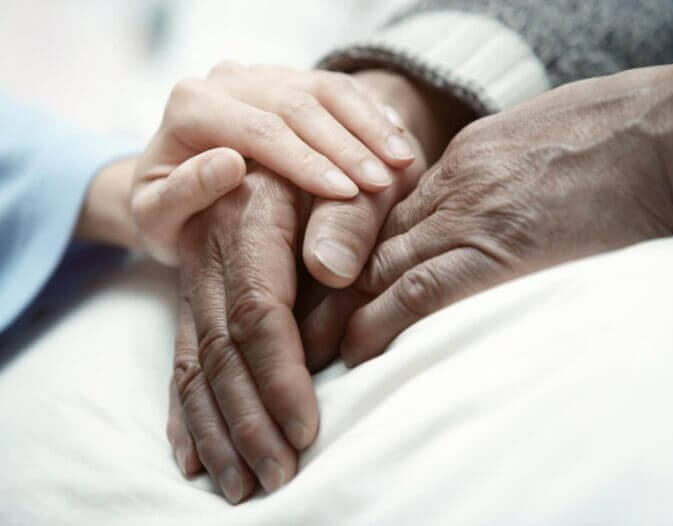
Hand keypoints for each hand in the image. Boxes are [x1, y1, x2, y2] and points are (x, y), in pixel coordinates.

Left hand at [130, 63, 415, 264]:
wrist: (171, 186)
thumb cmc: (166, 213)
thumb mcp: (155, 217)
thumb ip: (182, 193)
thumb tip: (228, 164)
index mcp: (190, 106)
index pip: (259, 130)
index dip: (306, 162)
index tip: (346, 195)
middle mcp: (227, 80)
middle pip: (297, 105)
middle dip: (345, 146)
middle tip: (383, 183)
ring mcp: (261, 77)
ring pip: (324, 89)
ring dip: (367, 126)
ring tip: (402, 161)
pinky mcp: (289, 82)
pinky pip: (337, 88)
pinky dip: (369, 113)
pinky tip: (396, 138)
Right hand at [165, 67, 473, 499]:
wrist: (306, 150)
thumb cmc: (351, 170)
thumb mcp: (363, 180)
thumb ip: (350, 219)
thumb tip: (329, 268)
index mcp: (250, 217)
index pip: (258, 310)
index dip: (279, 374)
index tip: (306, 428)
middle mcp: (213, 251)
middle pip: (221, 349)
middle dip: (248, 420)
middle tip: (277, 477)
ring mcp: (199, 279)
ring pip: (197, 363)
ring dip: (218, 430)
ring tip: (239, 486)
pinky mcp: (199, 300)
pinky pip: (184, 361)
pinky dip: (188, 412)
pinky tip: (194, 456)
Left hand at [302, 61, 672, 366]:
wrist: (657, 137)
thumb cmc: (603, 137)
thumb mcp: (528, 146)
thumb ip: (484, 180)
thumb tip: (466, 216)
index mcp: (457, 163)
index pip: (380, 217)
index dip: (339, 257)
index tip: (310, 288)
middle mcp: (449, 190)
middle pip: (365, 244)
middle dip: (321, 289)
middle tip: (281, 325)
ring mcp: (469, 217)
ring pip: (380, 268)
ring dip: (338, 313)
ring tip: (303, 352)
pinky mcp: (499, 250)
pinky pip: (423, 290)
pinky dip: (384, 322)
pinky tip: (358, 351)